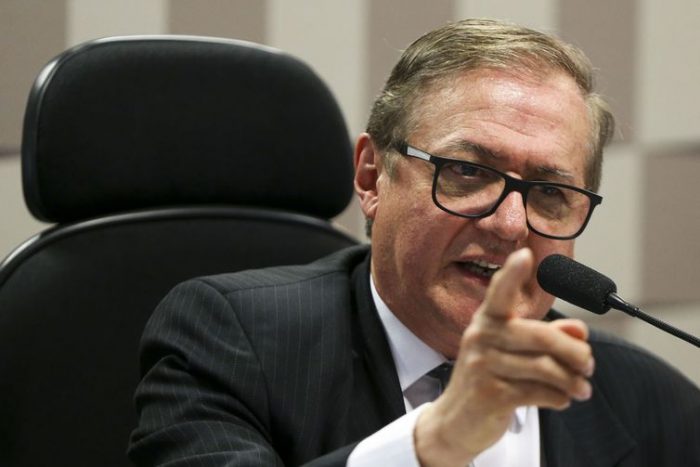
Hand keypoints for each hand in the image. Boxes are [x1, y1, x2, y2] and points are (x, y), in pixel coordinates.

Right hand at [414, 248, 593, 465]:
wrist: (456, 421)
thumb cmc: (489, 379)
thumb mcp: (514, 354)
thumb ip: (548, 337)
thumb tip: (580, 331)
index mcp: (487, 320)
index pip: (500, 292)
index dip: (513, 273)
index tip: (525, 253)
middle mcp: (481, 337)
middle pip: (542, 337)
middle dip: (575, 352)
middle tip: (589, 365)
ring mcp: (482, 365)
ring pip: (545, 368)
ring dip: (572, 381)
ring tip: (582, 388)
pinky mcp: (489, 394)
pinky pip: (540, 392)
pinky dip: (559, 398)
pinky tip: (561, 399)